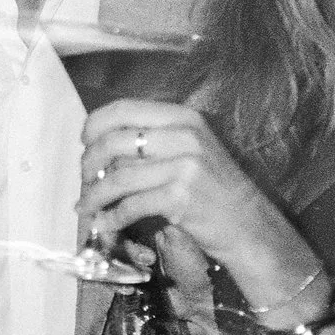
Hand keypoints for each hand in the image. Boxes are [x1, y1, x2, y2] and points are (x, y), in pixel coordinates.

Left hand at [78, 99, 302, 288]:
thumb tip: (99, 148)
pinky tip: (107, 223)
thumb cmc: (214, 189)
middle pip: (114, 141)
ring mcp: (184, 166)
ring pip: (118, 177)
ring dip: (95, 195)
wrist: (250, 225)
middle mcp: (184, 135)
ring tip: (86, 207)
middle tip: (83, 179)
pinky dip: (113, 217)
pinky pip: (132, 205)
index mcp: (183, 117)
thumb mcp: (189, 151)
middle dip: (89, 163)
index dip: (94, 125)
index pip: (123, 109)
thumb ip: (151, 143)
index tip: (84, 143)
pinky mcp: (181, 197)